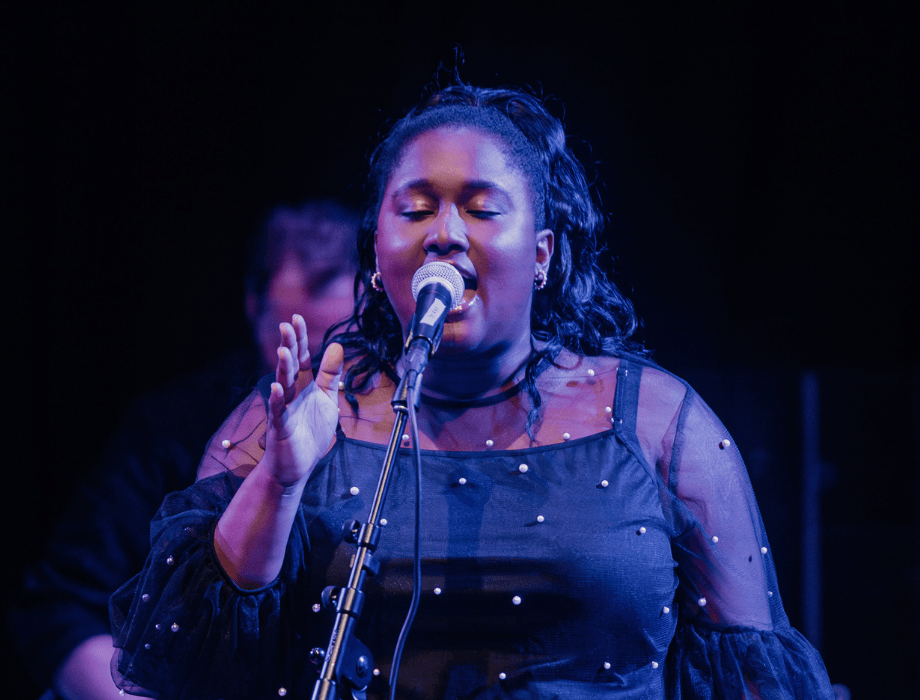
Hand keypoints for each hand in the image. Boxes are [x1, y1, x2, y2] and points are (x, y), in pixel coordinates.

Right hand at [263, 314, 343, 486]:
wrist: (298, 465)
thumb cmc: (310, 432)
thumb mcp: (326, 399)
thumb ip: (330, 374)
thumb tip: (337, 345)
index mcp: (302, 386)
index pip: (300, 358)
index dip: (299, 339)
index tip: (297, 318)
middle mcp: (290, 394)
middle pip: (289, 366)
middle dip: (289, 346)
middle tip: (286, 325)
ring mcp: (283, 410)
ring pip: (282, 385)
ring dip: (283, 368)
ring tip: (283, 350)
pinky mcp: (281, 428)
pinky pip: (278, 412)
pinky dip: (277, 400)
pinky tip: (277, 387)